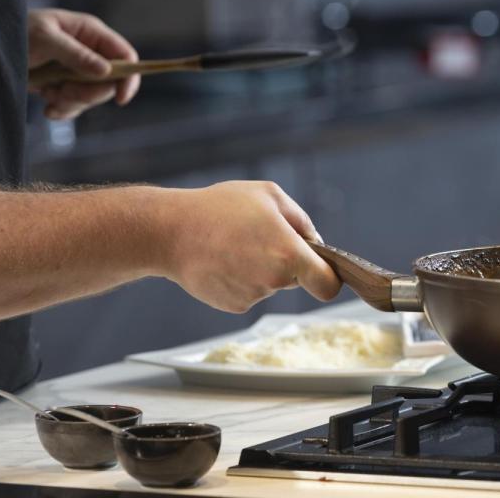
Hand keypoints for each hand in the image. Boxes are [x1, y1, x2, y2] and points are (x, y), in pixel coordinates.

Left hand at [27, 8, 140, 119]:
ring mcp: (78, 71)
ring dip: (70, 101)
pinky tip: (47, 107)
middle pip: (108, 82)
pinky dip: (62, 109)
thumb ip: (75, 54)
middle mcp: (89, 52)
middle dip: (86, 93)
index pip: (124, 55)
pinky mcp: (65, 85)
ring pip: (91, 97)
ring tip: (47, 94)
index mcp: (90, 33)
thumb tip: (106, 70)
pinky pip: (76, 106)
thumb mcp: (44, 38)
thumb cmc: (15, 31)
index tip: (120, 99)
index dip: (128, 77)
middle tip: (62, 92)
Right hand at [160, 181, 341, 312]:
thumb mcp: (269, 195)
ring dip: (260, 268)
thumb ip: (300, 220)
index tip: (322, 271)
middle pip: (296, 279)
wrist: (171, 231)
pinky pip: (249, 292)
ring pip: (270, 284)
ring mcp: (252, 295)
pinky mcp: (233, 305)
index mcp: (289, 254)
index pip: (327, 285)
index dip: (329, 278)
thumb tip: (316, 243)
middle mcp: (273, 280)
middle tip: (259, 237)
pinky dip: (241, 279)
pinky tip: (223, 259)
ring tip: (234, 244)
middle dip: (287, 262)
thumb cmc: (220, 208)